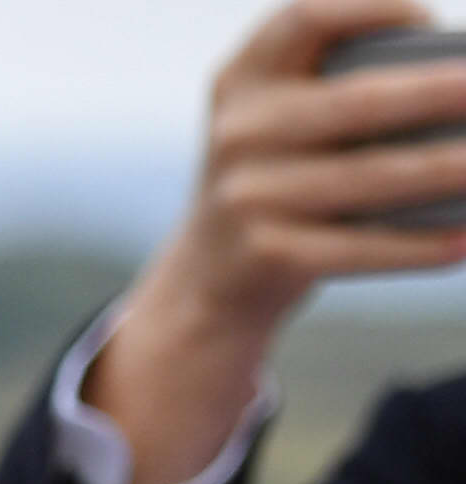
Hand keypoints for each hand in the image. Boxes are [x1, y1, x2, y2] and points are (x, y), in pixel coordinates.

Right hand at [91, 0, 465, 483]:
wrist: (201, 298)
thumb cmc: (274, 191)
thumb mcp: (283, 123)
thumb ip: (340, 80)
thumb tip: (452, 80)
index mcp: (239, 79)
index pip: (305, 16)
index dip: (371, 5)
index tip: (435, 11)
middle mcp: (235, 135)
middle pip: (360, 103)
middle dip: (446, 93)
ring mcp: (244, 201)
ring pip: (374, 179)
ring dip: (454, 171)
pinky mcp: (263, 261)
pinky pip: (361, 248)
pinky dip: (423, 246)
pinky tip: (464, 240)